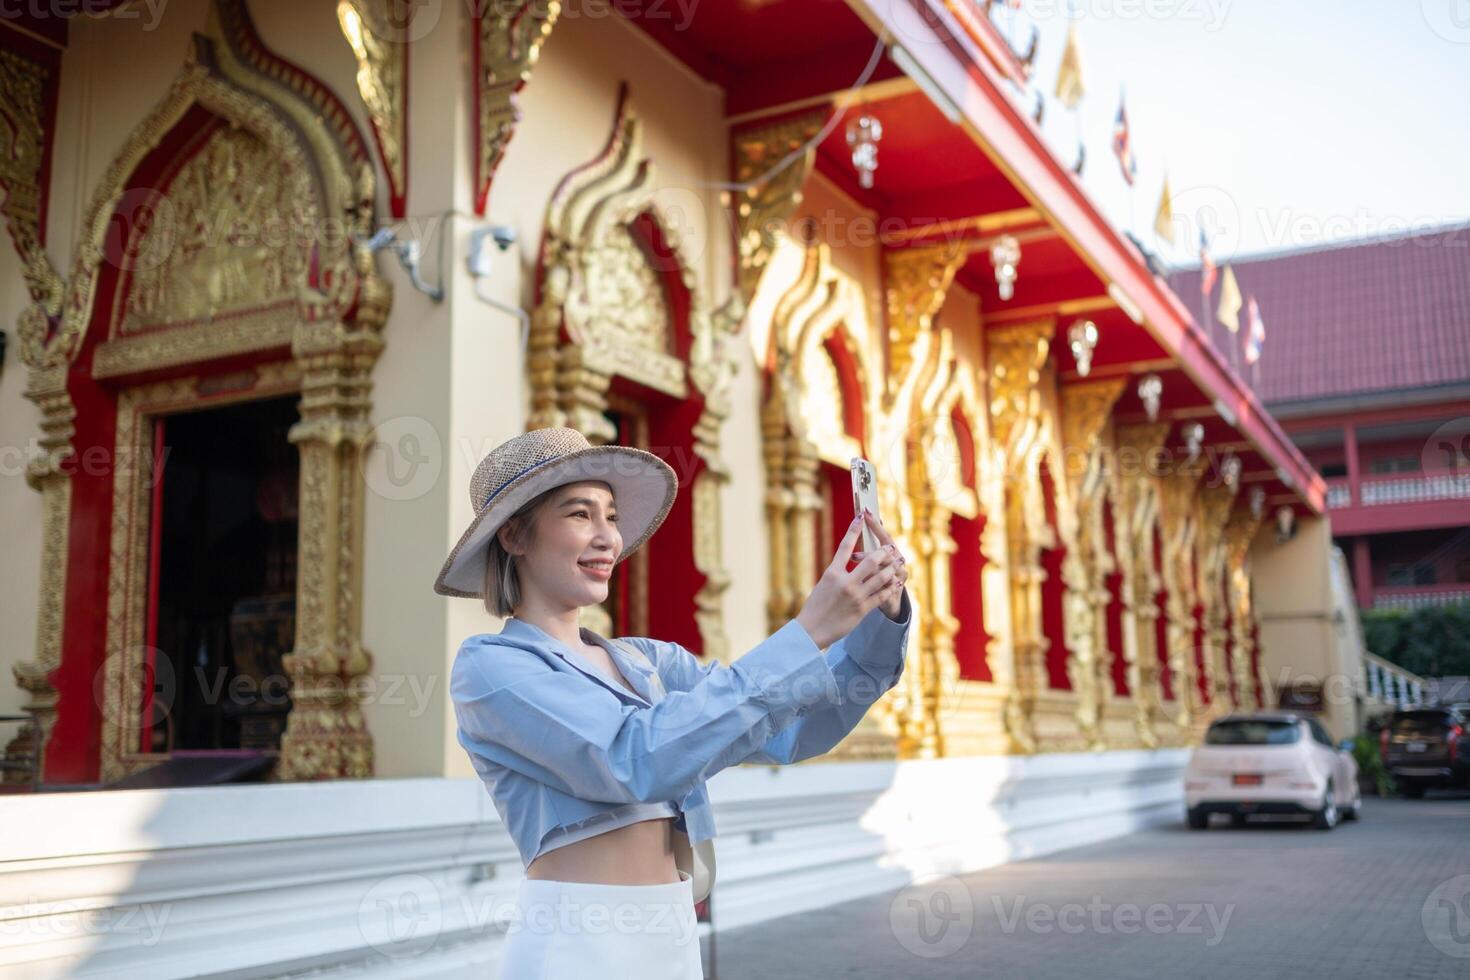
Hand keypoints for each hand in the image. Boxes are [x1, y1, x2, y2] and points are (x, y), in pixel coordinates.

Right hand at [795, 509, 907, 648]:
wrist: (812, 629)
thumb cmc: (815, 607)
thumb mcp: (822, 585)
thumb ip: (837, 573)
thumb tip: (848, 563)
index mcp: (832, 573)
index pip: (845, 546)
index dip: (854, 529)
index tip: (861, 516)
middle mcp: (845, 582)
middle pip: (871, 560)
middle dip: (884, 552)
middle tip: (890, 547)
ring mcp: (855, 595)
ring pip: (881, 577)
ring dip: (892, 568)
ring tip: (897, 562)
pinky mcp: (862, 609)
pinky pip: (882, 595)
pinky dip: (890, 587)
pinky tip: (896, 582)